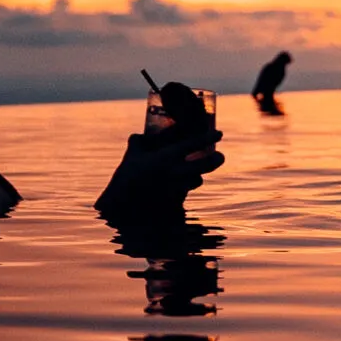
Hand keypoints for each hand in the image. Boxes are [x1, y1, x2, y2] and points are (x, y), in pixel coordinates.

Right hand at [99, 121, 224, 210]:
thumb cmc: (125, 177)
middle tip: (220, 155)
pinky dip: (182, 189)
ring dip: (196, 176)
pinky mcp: (174, 203)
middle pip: (205, 165)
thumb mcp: (132, 155)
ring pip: (197, 181)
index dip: (209, 137)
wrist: (120, 206)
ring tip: (193, 173)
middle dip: (216, 160)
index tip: (219, 134)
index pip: (193, 144)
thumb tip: (145, 134)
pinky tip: (176, 188)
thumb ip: (140, 141)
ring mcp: (175, 189)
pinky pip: (185, 194)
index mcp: (165, 158)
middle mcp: (174, 173)